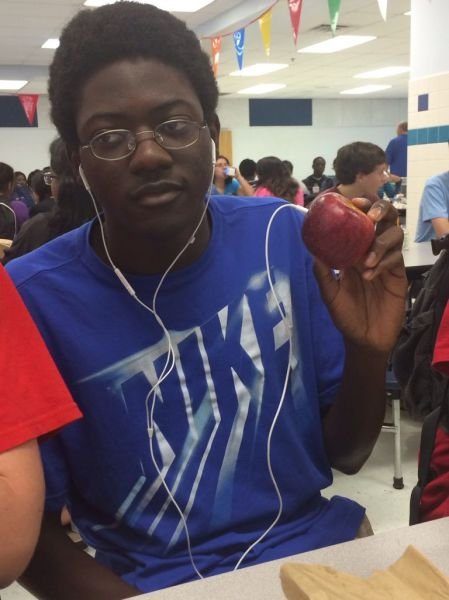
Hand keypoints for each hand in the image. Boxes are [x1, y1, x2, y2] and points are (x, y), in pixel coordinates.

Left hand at [313, 199, 407, 353]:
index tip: (352, 201)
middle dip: (380, 211)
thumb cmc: (345, 316)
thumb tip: (313, 253)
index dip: (359, 207)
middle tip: (370, 217)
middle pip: (384, 219)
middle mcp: (371, 251)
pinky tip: (371, 275)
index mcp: (353, 251)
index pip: (360, 221)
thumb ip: (323, 274)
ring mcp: (387, 261)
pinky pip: (396, 258)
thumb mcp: (329, 295)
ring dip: (380, 243)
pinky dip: (384, 261)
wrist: (364, 339)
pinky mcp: (398, 274)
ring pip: (394, 235)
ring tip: (366, 262)